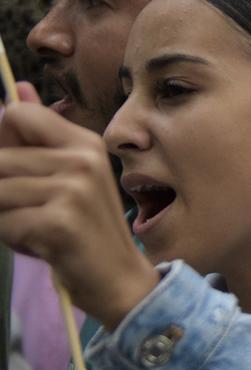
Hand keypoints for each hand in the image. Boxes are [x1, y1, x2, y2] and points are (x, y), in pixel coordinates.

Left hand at [0, 84, 156, 325]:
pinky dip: (11, 238)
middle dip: (0, 192)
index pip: (16, 115)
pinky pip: (3, 223)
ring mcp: (73, 190)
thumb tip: (16, 88)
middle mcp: (82, 160)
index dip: (2, 143)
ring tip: (34, 230)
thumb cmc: (86, 230)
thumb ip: (38, 135)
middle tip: (29, 213)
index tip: (14, 171)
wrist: (120, 280)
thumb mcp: (68, 177)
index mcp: (84, 143)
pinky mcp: (59, 222)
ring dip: (3, 218)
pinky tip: (40, 246)